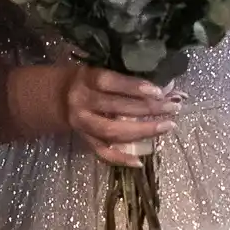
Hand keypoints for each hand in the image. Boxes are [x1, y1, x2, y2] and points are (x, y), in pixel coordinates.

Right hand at [60, 65, 179, 167]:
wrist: (56, 97)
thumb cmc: (85, 79)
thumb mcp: (96, 68)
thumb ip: (121, 76)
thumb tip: (161, 85)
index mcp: (86, 79)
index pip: (111, 82)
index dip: (134, 87)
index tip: (159, 91)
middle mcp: (82, 102)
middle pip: (116, 108)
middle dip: (148, 109)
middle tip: (173, 108)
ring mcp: (83, 124)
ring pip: (113, 131)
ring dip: (142, 131)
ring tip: (167, 126)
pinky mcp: (84, 140)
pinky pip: (103, 153)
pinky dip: (121, 158)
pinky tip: (140, 161)